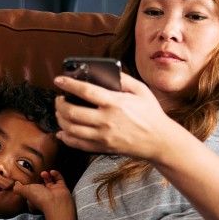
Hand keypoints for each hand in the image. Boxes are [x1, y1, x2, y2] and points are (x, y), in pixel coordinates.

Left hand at [13, 169, 72, 214]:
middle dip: (38, 179)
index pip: (30, 192)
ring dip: (46, 176)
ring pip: (49, 181)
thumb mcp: (25, 191)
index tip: (26, 180)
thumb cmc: (40, 198)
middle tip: (36, 174)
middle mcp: (44, 195)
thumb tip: (15, 184)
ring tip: (43, 173)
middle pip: (40, 186)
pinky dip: (56, 174)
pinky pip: (59, 179)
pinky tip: (52, 172)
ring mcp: (53, 191)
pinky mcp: (61, 188)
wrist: (56, 202)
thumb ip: (18, 188)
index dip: (28, 188)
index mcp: (34, 198)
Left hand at [53, 70, 178, 161]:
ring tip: (60, 112)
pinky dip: (66, 137)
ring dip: (60, 119)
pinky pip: (77, 144)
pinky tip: (63, 131)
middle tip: (59, 99)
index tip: (59, 80)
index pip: (86, 91)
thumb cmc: (151, 114)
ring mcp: (103, 136)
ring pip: (71, 129)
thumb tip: (107, 72)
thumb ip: (124, 80)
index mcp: (115, 103)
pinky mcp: (103, 148)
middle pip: (72, 112)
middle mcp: (107, 120)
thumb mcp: (141, 91)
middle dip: (60, 104)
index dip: (69, 85)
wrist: (159, 141)